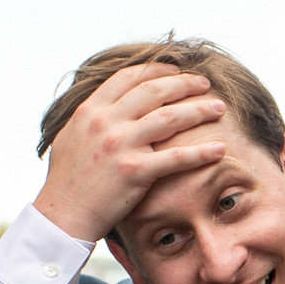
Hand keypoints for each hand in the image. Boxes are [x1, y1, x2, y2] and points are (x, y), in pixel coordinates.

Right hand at [34, 63, 229, 241]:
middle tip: (205, 84)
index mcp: (90, 110)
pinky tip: (220, 149)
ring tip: (219, 108)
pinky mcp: (135, 171)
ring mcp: (120, 145)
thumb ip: (91, 118)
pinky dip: (201, 152)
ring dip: (199, 110)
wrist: (64, 212)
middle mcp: (105, 122)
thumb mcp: (71, 136)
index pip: (128, 78)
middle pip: (154, 92)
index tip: (177, 70)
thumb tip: (106, 105)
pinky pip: (176, 158)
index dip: (156, 70)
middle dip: (184, 84)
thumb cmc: (67, 179)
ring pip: (169, 118)